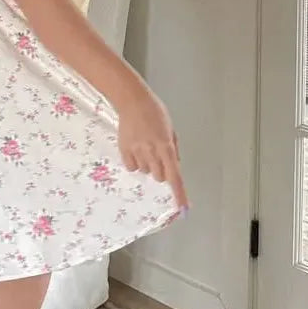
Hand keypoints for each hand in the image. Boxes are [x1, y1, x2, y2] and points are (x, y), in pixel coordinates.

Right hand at [117, 86, 187, 209]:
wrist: (132, 101)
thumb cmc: (154, 112)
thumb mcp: (171, 129)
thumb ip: (173, 148)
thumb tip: (174, 165)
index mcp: (166, 146)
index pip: (175, 176)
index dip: (179, 193)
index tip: (183, 208)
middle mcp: (152, 152)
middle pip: (159, 176)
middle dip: (162, 170)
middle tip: (159, 155)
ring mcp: (137, 152)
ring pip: (145, 171)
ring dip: (148, 165)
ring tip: (145, 147)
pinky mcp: (124, 150)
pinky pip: (131, 167)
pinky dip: (135, 163)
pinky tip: (135, 149)